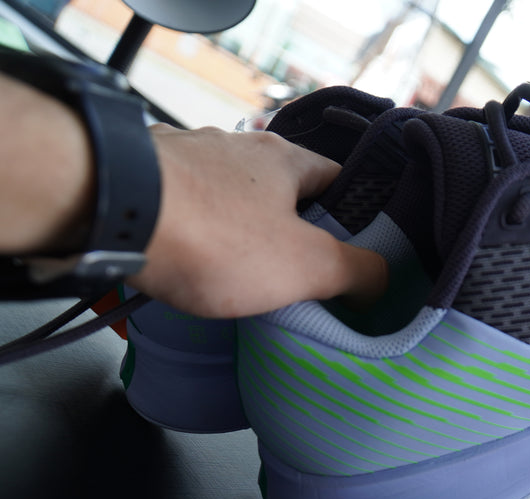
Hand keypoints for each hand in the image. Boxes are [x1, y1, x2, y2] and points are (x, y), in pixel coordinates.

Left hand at [127, 124, 387, 317]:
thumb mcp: (308, 265)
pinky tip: (181, 266)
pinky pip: (179, 210)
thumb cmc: (214, 235)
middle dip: (287, 233)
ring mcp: (184, 158)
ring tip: (232, 278)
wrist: (107, 208)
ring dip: (233, 234)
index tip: (352, 253)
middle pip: (280, 193)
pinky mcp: (141, 178)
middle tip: (292, 277)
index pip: (339, 180)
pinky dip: (187, 236)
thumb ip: (357, 271)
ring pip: (226, 201)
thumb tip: (383, 278)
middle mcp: (235, 149)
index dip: (353, 218)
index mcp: (286, 159)